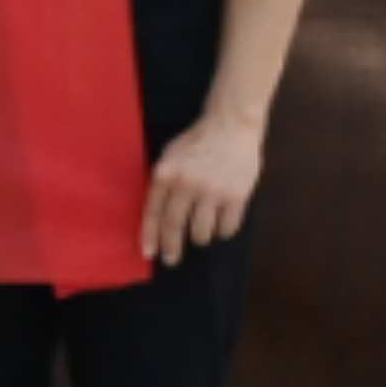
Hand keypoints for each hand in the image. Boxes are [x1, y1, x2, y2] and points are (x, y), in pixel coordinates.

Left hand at [143, 108, 266, 262]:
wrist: (231, 126)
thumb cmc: (197, 142)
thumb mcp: (170, 156)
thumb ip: (163, 182)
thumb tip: (157, 215)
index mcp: (165, 174)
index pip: (154, 212)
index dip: (150, 236)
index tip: (148, 254)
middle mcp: (186, 184)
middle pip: (175, 226)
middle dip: (172, 247)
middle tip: (171, 260)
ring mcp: (212, 191)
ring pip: (202, 232)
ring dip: (200, 238)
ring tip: (200, 234)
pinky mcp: (237, 196)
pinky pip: (227, 227)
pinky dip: (223, 231)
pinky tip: (221, 226)